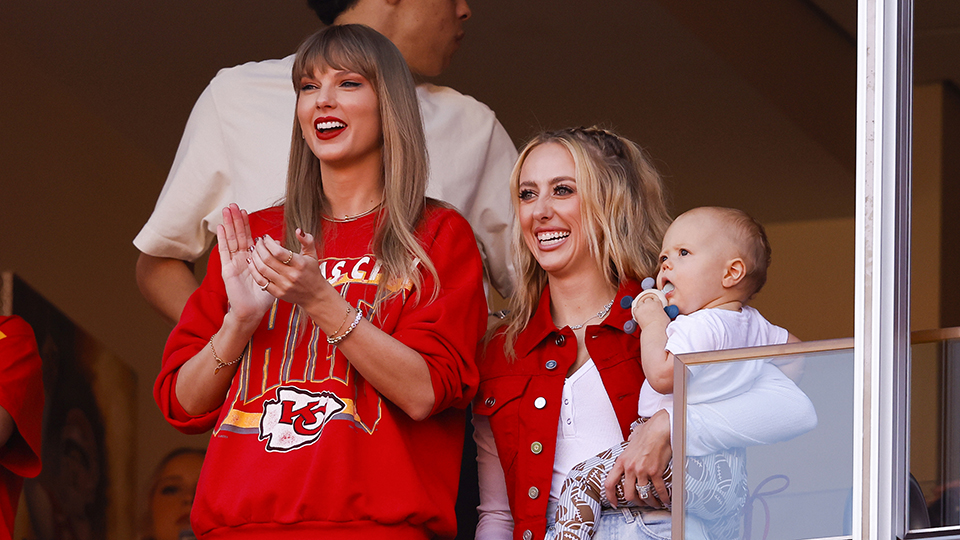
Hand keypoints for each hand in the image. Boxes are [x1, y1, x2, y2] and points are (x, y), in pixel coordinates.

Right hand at [216, 204, 273, 323]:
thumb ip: (278, 259)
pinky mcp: (227, 269)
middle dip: (236, 220)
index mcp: (252, 260)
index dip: (246, 225)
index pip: (248, 238)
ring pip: (230, 240)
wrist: (253, 311)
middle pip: (238, 235)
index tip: (245, 211)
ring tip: (226, 210)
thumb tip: (280, 244)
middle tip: (233, 205)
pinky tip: (220, 227)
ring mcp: (233, 263)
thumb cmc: (263, 297)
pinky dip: (222, 239)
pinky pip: (224, 251)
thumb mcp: (275, 275)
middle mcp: (241, 259)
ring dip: (229, 225)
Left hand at [247, 228, 334, 311]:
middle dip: (259, 248)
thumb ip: (307, 241)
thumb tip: (298, 230)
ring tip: (253, 250)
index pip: (278, 252)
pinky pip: (261, 281)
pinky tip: (252, 262)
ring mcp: (283, 285)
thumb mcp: (312, 255)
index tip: (265, 237)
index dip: (268, 243)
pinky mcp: (277, 293)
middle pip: (268, 259)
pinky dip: (254, 271)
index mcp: (300, 264)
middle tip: (257, 242)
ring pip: (262, 269)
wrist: (314, 295)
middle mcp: (291, 275)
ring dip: (255, 257)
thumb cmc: (312, 273)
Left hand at [604, 409, 671, 507]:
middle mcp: (630, 468)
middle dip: (635, 501)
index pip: (609, 483)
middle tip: (640, 502)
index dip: (611, 496)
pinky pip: (659, 490)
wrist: (660, 429)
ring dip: (650, 502)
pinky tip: (666, 500)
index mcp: (621, 461)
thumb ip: (629, 445)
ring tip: (655, 503)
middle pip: (628, 494)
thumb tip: (629, 442)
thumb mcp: (632, 439)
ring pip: (644, 495)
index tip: (614, 502)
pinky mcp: (656, 472)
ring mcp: (642, 471)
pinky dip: (664, 497)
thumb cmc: (648, 432)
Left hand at [631, 293, 669, 330]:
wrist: (655, 329)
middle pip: (647, 300)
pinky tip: (639, 314)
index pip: (655, 299)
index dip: (654, 303)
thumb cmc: (661, 325)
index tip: (654, 306)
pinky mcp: (637, 311)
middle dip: (648, 304)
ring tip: (644, 312)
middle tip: (649, 310)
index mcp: (657, 303)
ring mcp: (642, 307)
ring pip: (640, 303)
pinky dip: (636, 311)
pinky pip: (635, 308)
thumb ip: (661, 312)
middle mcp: (649, 303)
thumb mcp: (665, 315)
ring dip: (642, 306)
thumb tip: (660, 313)